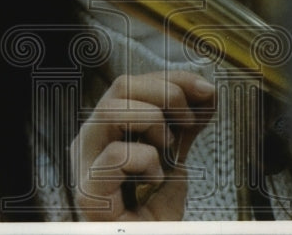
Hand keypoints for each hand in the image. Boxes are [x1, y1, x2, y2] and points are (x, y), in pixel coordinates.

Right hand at [70, 70, 215, 220]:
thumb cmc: (154, 212)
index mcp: (106, 129)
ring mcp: (84, 165)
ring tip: (167, 148)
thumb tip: (206, 92)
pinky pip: (117, 155)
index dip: (172, 79)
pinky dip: (146, 162)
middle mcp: (89, 141)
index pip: (132, 83)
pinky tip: (155, 181)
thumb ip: (184, 125)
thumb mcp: (173, 156)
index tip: (206, 90)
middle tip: (190, 120)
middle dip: (166, 93)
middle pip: (120, 86)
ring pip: (111, 110)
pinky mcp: (89, 192)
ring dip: (152, 122)